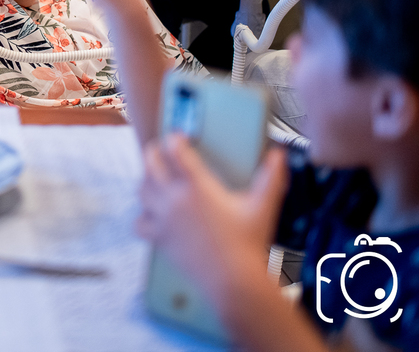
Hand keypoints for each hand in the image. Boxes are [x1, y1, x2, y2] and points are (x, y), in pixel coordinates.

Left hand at [136, 134, 289, 298]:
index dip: (174, 139)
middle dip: (153, 152)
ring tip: (154, 177)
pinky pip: (139, 222)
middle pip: (151, 165)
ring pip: (142, 190)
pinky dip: (142, 216)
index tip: (178, 137)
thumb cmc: (248, 244)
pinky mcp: (159, 238)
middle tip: (159, 150)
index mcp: (197, 187)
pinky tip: (151, 214)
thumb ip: (271, 178)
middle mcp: (175, 199)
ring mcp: (163, 219)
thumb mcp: (263, 207)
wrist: (233, 281)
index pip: (176, 152)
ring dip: (146, 180)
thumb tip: (278, 154)